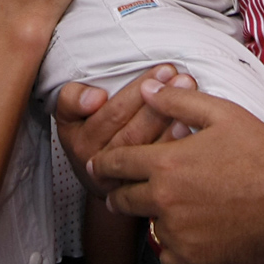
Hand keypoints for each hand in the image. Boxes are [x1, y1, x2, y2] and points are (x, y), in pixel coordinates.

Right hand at [55, 67, 196, 194]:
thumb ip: (73, 98)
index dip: (137, 92)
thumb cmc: (89, 128)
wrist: (101, 175)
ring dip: (171, 120)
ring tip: (190, 95)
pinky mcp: (138, 192)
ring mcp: (118, 181)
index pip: (112, 114)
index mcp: (79, 141)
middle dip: (160, 103)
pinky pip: (158, 168)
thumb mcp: (71, 113)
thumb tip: (96, 98)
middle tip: (183, 79)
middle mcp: (97, 165)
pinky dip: (177, 145)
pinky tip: (192, 125)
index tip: (162, 71)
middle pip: (132, 133)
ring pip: (147, 150)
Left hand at [96, 82, 263, 263]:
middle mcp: (164, 202)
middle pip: (122, 200)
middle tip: (122, 191)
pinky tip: (192, 229)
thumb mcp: (221, 114)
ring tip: (174, 207)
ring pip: (148, 226)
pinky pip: (167, 255)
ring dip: (153, 216)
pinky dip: (174, 244)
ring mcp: (177, 235)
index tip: (99, 165)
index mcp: (166, 163)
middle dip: (119, 192)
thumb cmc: (260, 152)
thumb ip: (178, 101)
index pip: (118, 163)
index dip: (106, 163)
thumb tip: (149, 89)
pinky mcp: (191, 261)